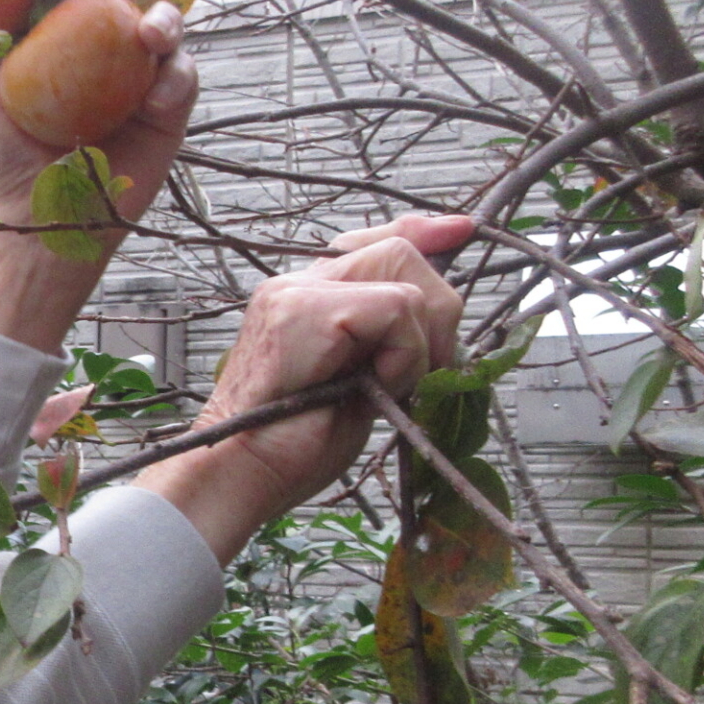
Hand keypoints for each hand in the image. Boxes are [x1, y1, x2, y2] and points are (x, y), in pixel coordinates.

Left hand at [0, 0, 194, 231]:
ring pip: (165, 31)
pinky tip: (156, 89)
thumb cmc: (8, 158)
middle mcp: (107, 53)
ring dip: (163, 19)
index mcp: (66, 41)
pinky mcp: (169, 113)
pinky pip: (182, 81)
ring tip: (148, 31)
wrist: (41, 222)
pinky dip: (174, 79)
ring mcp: (142, 80)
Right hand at [135, 215, 475, 564]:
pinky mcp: (304, 310)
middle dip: (437, 314)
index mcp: (306, 295)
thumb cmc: (291, 446)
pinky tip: (373, 388)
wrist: (240, 473)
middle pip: (400, 252)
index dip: (424, 233)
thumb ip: (388, 341)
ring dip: (419, 344)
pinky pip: (397, 310)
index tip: (462, 230)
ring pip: (407, 280)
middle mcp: (296, 282)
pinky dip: (405, 356)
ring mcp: (296, 292)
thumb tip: (440, 318)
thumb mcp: (360, 383)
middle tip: (419, 374)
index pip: (373, 240)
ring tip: (383, 387)